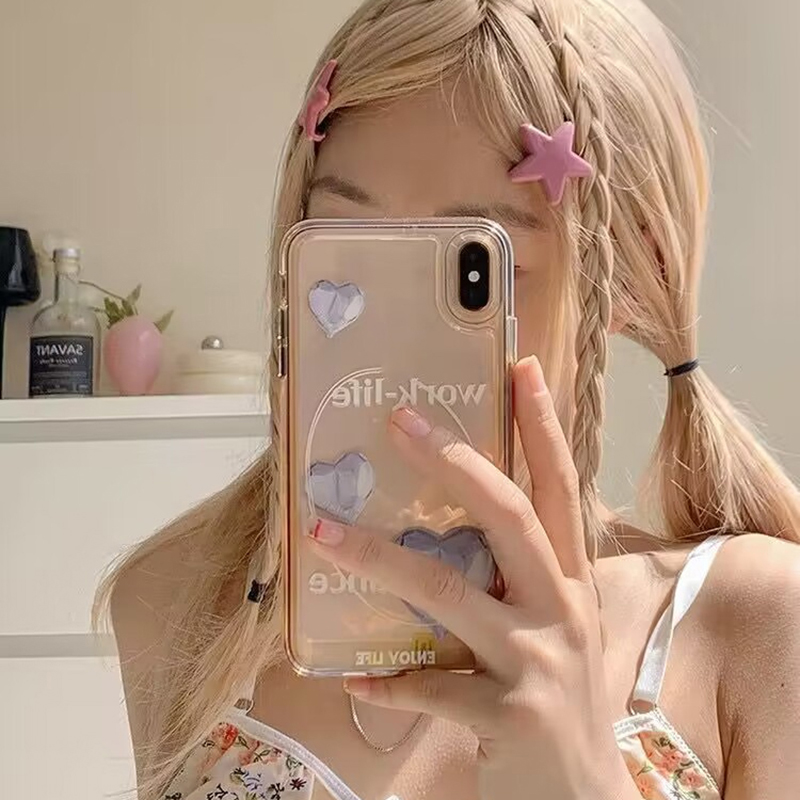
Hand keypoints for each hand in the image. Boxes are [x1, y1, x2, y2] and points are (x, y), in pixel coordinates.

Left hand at [307, 357, 638, 799]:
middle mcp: (563, 609)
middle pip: (510, 516)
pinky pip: (432, 689)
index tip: (521, 366)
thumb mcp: (552, 627)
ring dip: (377, 559)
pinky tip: (352, 676)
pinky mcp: (510, 717)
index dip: (544, 426)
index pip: (561, 486)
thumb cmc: (560, 698)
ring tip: (322, 535)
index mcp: (572, 581)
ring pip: (448, 592)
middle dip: (456, 463)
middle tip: (400, 420)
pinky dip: (390, 682)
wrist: (588, 797)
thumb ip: (512, 579)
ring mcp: (539, 662)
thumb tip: (439, 533)